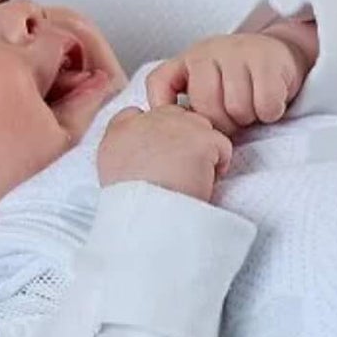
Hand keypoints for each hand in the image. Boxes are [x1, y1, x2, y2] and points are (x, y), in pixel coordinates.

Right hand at [97, 103, 233, 201]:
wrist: (147, 222)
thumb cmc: (135, 208)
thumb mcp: (114, 177)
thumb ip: (128, 154)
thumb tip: (150, 152)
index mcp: (118, 132)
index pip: (138, 114)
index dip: (155, 133)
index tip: (159, 157)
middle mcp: (144, 121)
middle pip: (174, 116)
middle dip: (181, 140)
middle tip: (178, 172)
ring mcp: (174, 125)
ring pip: (200, 127)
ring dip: (200, 151)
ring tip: (190, 179)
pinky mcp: (200, 139)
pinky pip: (222, 145)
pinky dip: (219, 165)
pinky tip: (204, 183)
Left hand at [145, 29, 310, 136]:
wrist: (277, 56)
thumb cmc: (237, 81)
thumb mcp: (204, 86)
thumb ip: (184, 104)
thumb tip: (169, 136)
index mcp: (187, 60)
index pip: (159, 81)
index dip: (162, 106)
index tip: (181, 125)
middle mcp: (208, 51)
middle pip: (205, 105)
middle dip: (221, 124)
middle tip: (230, 122)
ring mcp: (238, 52)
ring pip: (237, 106)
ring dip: (246, 119)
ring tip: (249, 111)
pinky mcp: (268, 60)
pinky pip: (265, 104)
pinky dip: (269, 113)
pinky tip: (267, 106)